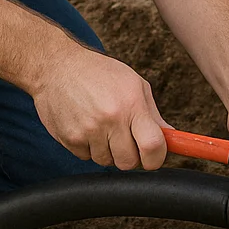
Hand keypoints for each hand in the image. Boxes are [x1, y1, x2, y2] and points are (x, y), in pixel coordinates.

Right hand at [31, 47, 168, 170]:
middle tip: (125, 139)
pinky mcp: (70, 139)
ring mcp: (88, 131)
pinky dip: (89, 148)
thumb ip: (153, 114)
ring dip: (108, 151)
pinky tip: (86, 126)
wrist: (57, 67)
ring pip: (107, 162)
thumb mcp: (133, 83)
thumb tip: (171, 137)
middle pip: (129, 162)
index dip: (157, 158)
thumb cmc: (98, 72)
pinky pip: (87, 158)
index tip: (154, 156)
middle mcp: (110, 119)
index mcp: (131, 104)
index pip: (153, 146)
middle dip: (131, 155)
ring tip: (102, 127)